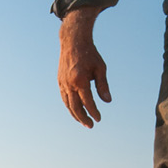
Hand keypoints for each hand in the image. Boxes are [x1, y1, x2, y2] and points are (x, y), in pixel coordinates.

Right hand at [58, 7, 110, 127]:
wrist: (73, 41)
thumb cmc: (89, 54)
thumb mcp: (100, 68)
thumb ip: (103, 86)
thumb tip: (107, 101)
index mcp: (80, 80)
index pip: (87, 102)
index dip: (93, 112)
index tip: (99, 119)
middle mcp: (69, 83)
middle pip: (75, 107)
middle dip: (83, 118)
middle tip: (91, 126)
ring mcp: (62, 83)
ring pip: (68, 104)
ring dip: (75, 115)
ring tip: (83, 121)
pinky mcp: (60, 81)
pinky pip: (64, 98)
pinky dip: (70, 106)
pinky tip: (76, 111)